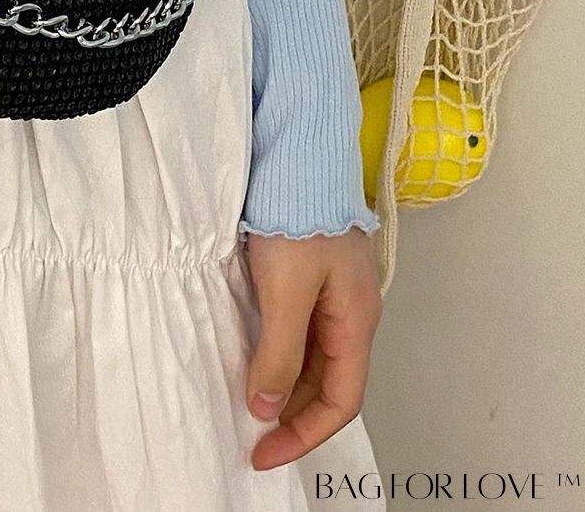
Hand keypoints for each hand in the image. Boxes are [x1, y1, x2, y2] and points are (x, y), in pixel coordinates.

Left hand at [245, 227, 382, 470]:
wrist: (298, 153)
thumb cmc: (299, 213)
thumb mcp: (285, 291)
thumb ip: (278, 352)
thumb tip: (265, 405)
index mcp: (356, 321)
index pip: (341, 401)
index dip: (304, 434)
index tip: (264, 450)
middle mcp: (352, 312)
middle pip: (328, 382)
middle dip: (292, 413)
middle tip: (250, 432)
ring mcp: (334, 291)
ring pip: (314, 357)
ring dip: (284, 382)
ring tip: (247, 398)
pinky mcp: (313, 273)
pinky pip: (301, 328)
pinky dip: (279, 351)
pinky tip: (254, 353)